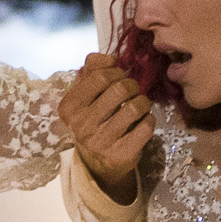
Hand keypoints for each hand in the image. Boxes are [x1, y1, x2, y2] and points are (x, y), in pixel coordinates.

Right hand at [60, 54, 151, 200]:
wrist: (97, 163)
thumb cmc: (93, 120)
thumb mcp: (84, 95)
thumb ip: (93, 70)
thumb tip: (111, 57)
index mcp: (70, 107)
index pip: (99, 77)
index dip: (116, 71)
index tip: (120, 76)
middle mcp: (82, 125)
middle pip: (119, 90)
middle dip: (132, 85)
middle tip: (133, 90)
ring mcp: (101, 141)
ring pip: (135, 108)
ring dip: (143, 102)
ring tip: (140, 104)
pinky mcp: (121, 154)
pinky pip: (146, 127)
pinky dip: (150, 119)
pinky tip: (143, 121)